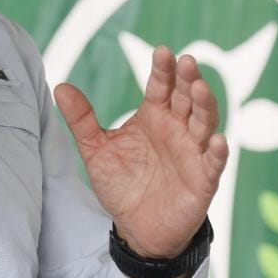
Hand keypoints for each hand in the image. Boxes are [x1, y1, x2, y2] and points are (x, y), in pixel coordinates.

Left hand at [54, 46, 227, 259]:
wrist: (137, 227)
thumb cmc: (122, 183)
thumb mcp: (96, 150)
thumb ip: (82, 119)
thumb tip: (61, 87)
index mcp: (155, 116)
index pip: (161, 86)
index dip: (163, 70)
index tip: (162, 51)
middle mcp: (177, 129)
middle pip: (186, 98)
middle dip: (188, 79)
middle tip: (187, 61)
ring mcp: (192, 153)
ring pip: (204, 124)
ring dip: (205, 105)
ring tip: (200, 88)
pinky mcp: (202, 181)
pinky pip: (213, 164)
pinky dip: (217, 152)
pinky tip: (216, 140)